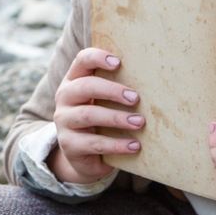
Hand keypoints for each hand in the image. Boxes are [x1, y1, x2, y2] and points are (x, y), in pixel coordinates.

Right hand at [48, 47, 143, 183]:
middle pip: (85, 87)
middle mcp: (65, 98)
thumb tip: (152, 77)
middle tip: (135, 98)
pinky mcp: (69, 145)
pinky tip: (134, 145)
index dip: (98, 58)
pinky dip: (117, 144)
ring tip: (139, 122)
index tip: (118, 62)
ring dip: (117, 118)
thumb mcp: (103, 101)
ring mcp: (64, 122)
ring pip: (89, 115)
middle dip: (112, 90)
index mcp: (74, 80)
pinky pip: (94, 143)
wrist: (83, 156)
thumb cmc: (100, 120)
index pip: (82, 60)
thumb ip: (116, 87)